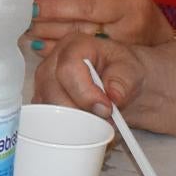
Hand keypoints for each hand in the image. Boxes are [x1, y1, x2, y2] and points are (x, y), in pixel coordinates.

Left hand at [31, 0, 173, 46]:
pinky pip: (80, 53)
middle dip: (50, 8)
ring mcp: (125, 36)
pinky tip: (38, 45)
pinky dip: (56, 48)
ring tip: (27, 26)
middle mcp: (127, 10)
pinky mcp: (118, 58)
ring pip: (80, 31)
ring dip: (48, 29)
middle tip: (26, 10)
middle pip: (83, 6)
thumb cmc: (128, 15)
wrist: (159, 42)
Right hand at [32, 30, 152, 116]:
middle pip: (53, 93)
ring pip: (47, 110)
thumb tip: (113, 96)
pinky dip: (66, 129)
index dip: (86, 93)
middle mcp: (52, 63)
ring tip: (98, 123)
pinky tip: (85, 128)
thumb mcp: (132, 70)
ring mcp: (44, 84)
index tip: (106, 108)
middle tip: (104, 120)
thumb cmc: (123, 71)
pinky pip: (46, 121)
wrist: (121, 83)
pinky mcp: (43, 102)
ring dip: (74, 123)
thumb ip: (123, 81)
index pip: (68, 69)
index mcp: (73, 46)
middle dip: (80, 113)